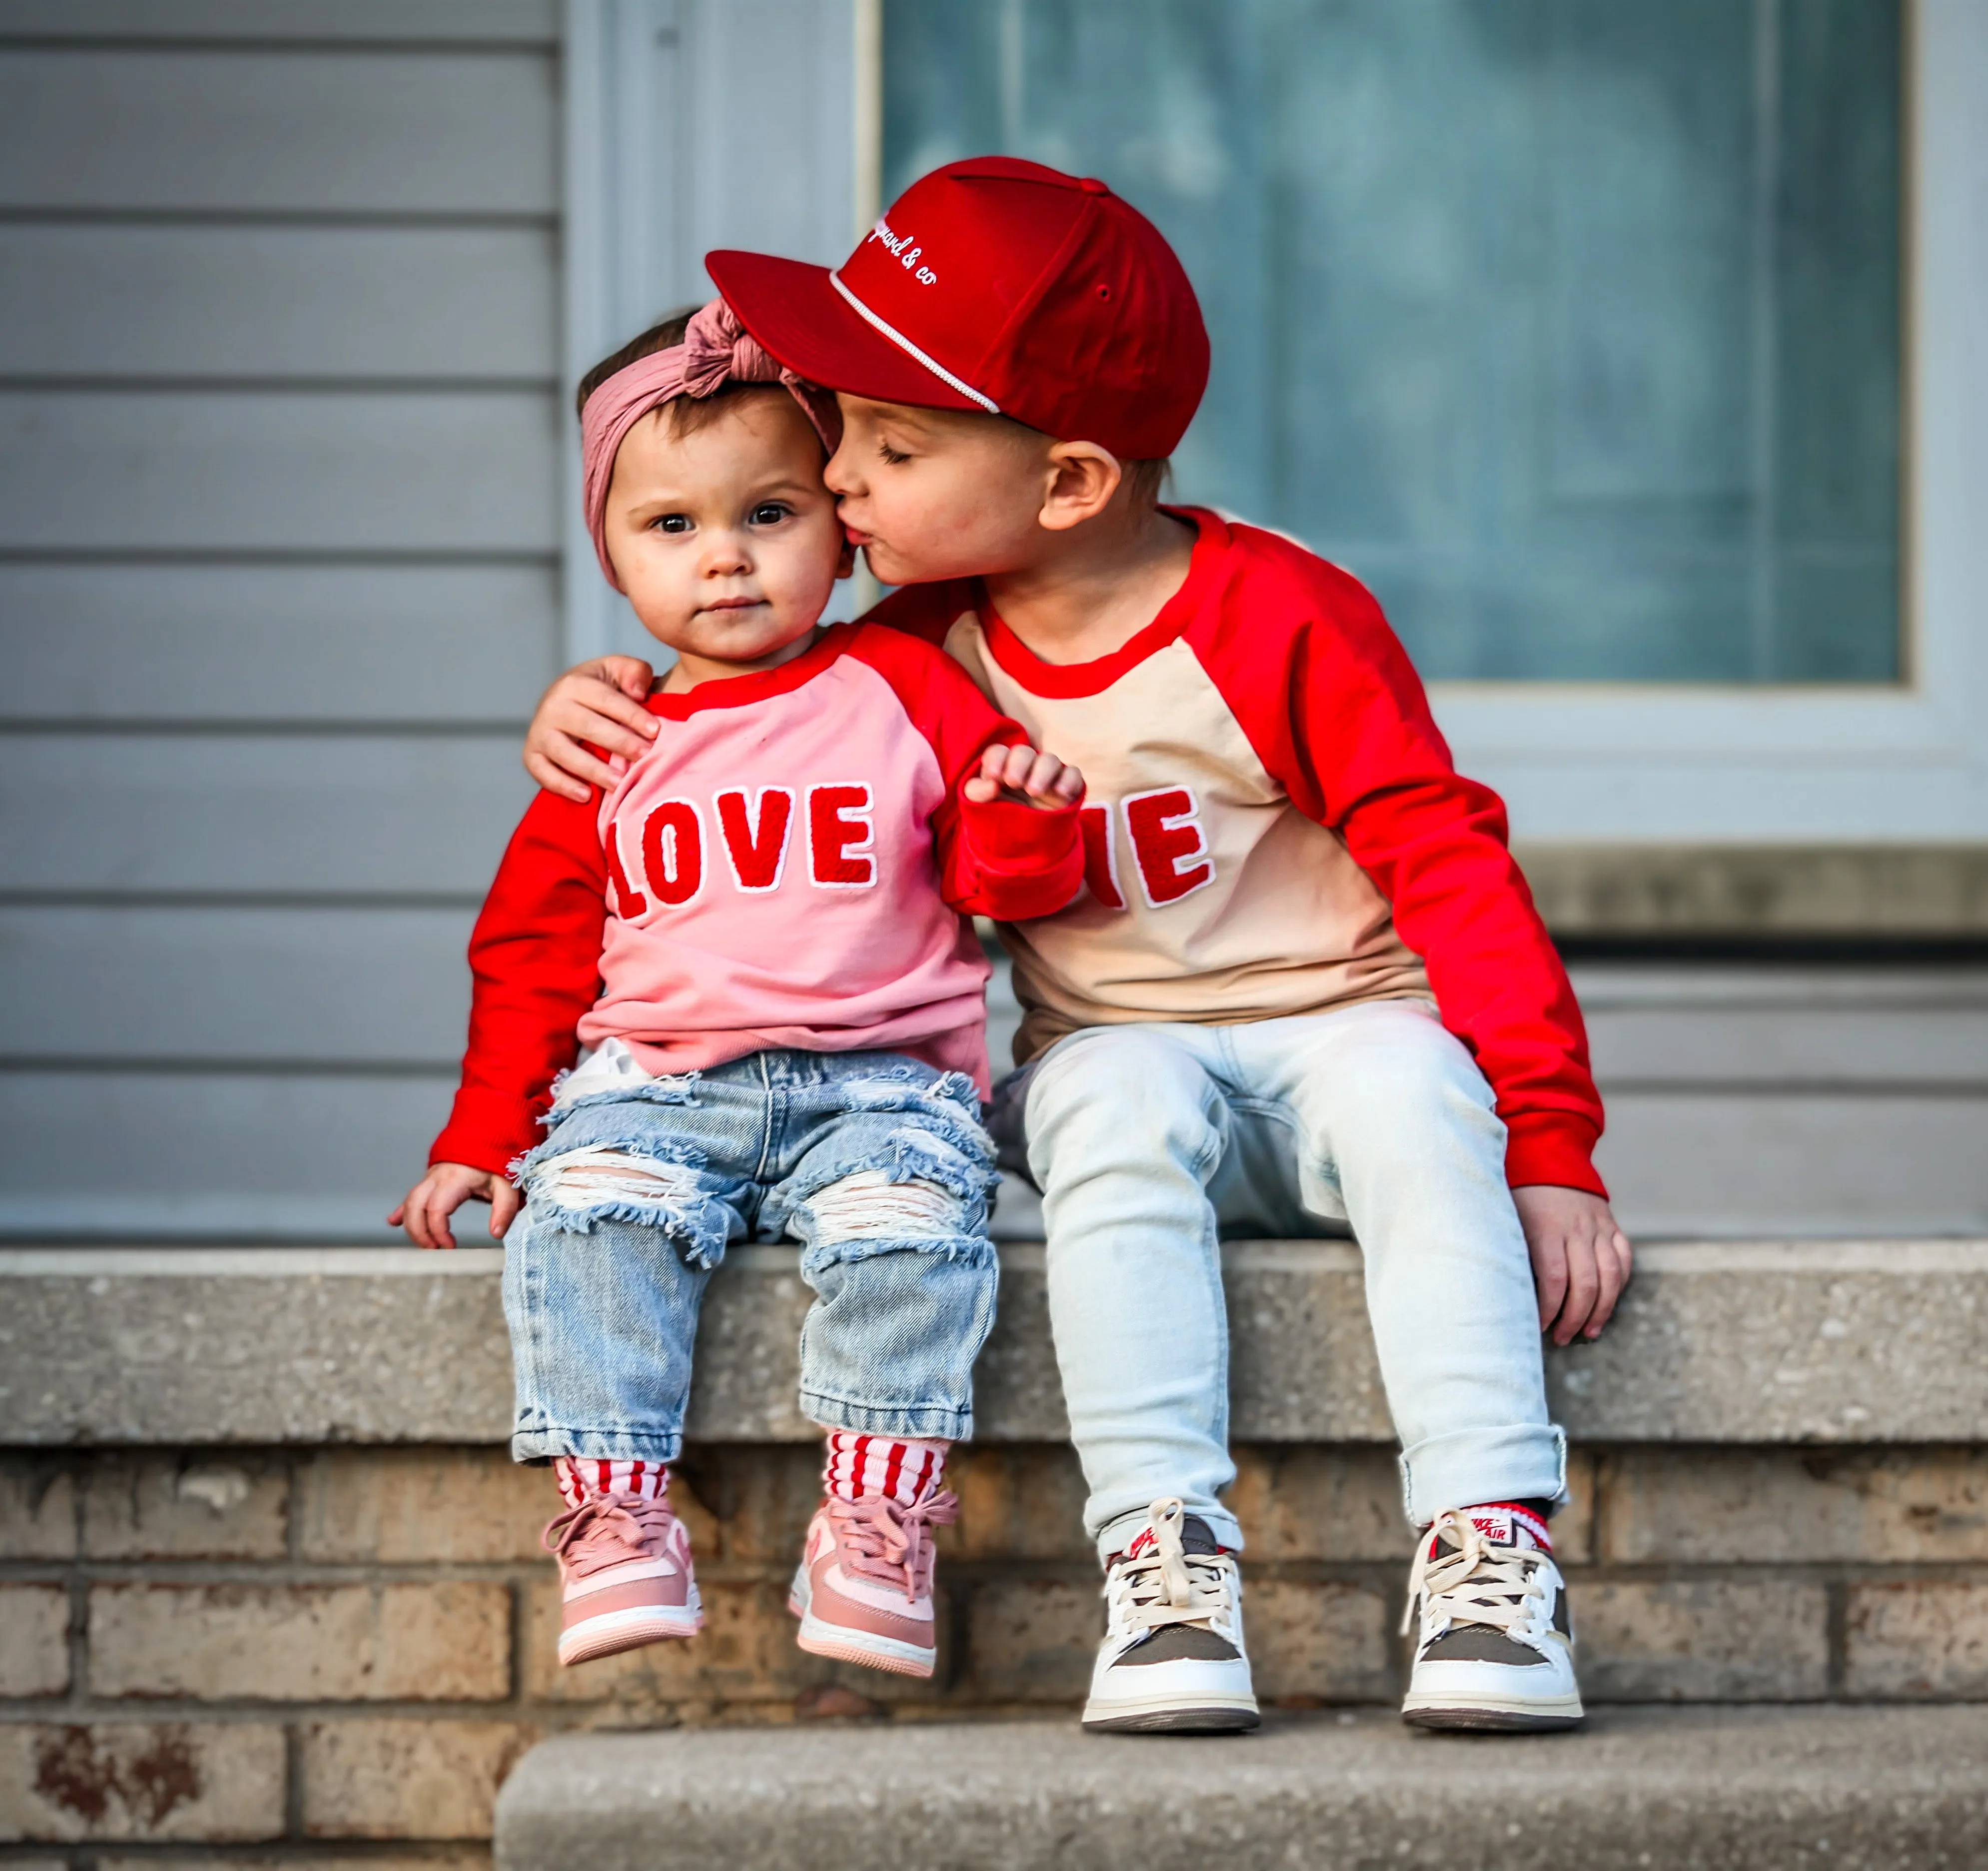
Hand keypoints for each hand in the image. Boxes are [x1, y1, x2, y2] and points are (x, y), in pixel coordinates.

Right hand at [390, 1163, 519, 1249]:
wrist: (487, 1136)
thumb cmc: (496, 1161)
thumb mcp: (507, 1185)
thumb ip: (504, 1210)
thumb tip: (495, 1233)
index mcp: (455, 1179)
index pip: (437, 1209)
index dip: (439, 1231)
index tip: (450, 1246)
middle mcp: (437, 1177)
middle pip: (415, 1206)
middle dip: (419, 1232)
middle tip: (434, 1248)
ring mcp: (430, 1177)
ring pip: (410, 1202)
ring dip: (412, 1225)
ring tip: (425, 1243)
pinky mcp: (428, 1180)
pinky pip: (410, 1195)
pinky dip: (402, 1210)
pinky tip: (394, 1222)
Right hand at [523, 656, 658, 800]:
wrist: (565, 702)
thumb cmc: (602, 689)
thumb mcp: (618, 670)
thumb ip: (634, 672)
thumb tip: (638, 692)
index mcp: (575, 683)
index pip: (605, 699)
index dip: (631, 715)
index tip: (656, 731)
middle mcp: (553, 706)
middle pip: (587, 726)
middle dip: (619, 742)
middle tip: (645, 756)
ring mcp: (540, 732)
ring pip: (565, 753)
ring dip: (593, 770)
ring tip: (620, 783)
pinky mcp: (532, 755)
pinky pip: (543, 772)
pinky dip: (562, 785)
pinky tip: (586, 796)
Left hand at [963, 743, 1084, 810]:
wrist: (1026, 844)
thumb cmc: (1001, 819)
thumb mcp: (980, 807)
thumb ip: (976, 792)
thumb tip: (992, 783)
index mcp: (1001, 769)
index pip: (998, 752)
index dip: (996, 759)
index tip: (995, 775)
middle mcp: (1025, 768)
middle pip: (1024, 752)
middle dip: (1019, 764)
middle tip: (1014, 782)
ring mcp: (1048, 776)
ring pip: (1049, 759)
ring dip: (1042, 772)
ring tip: (1034, 791)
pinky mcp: (1067, 787)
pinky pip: (1073, 773)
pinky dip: (1068, 780)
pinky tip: (1059, 792)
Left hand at [1513, 1185, 1632, 1345]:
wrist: (1547, 1154)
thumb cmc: (1518, 1193)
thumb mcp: (1507, 1217)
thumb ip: (1513, 1250)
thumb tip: (1509, 1293)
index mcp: (1546, 1228)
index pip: (1555, 1279)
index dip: (1551, 1308)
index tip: (1541, 1327)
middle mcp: (1576, 1229)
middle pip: (1585, 1283)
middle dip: (1575, 1317)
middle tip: (1563, 1338)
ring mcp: (1598, 1227)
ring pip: (1610, 1276)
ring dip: (1602, 1310)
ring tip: (1589, 1331)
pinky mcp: (1611, 1225)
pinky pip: (1623, 1259)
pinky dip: (1619, 1284)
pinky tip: (1607, 1302)